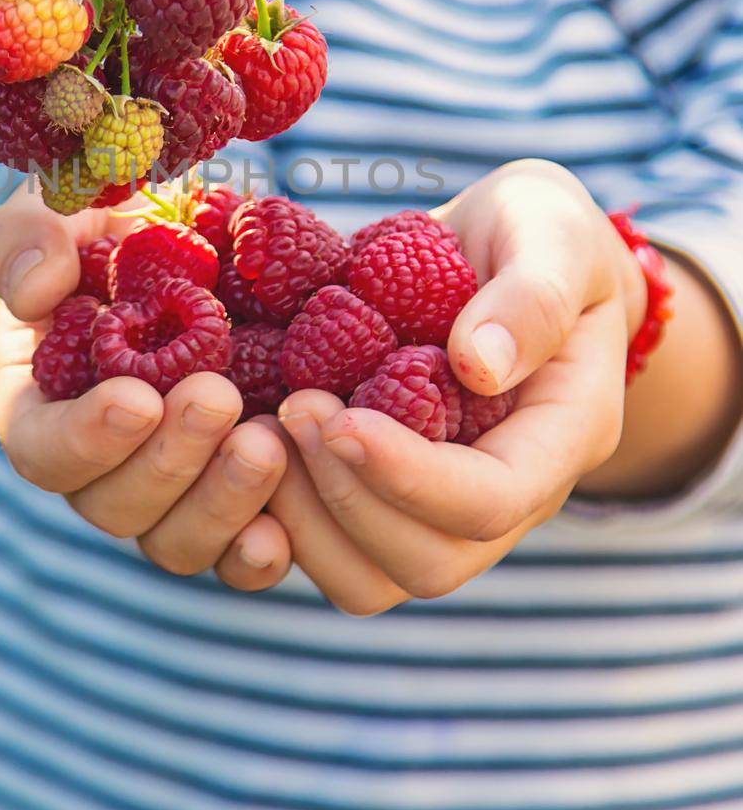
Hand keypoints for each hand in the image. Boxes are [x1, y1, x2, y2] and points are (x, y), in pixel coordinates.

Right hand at [0, 185, 291, 588]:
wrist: (200, 241)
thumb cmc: (113, 222)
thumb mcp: (61, 207)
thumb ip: (25, 239)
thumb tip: (36, 294)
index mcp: (38, 403)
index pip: (42, 449)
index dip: (86, 438)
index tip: (139, 397)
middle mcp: (97, 465)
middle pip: (114, 505)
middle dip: (170, 461)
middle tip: (220, 398)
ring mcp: (166, 492)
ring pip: (177, 541)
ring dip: (222, 503)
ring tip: (269, 442)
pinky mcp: (229, 504)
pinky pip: (236, 558)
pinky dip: (259, 555)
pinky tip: (288, 531)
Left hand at [274, 159, 646, 612]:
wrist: (507, 246)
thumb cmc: (538, 232)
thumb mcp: (553, 231)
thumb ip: (532, 294)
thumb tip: (477, 366)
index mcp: (561, 434)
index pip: (491, 500)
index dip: (410, 476)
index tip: (340, 416)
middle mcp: (506, 495)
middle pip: (428, 562)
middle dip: (347, 498)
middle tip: (292, 408)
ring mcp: (439, 506)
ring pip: (369, 578)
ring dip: (304, 519)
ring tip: (264, 428)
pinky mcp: (379, 496)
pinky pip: (327, 550)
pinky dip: (277, 515)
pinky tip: (249, 442)